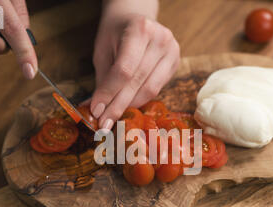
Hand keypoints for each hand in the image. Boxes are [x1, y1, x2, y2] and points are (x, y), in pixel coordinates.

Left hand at [90, 13, 179, 129]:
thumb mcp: (103, 50)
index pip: (124, 70)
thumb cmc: (115, 33)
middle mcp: (161, 39)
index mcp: (139, 30)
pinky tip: (128, 104)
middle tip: (104, 123)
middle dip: (118, 106)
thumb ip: (103, 79)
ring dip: (130, 106)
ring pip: (150, 89)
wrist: (135, 17)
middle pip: (138, 82)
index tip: (96, 111)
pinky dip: (141, 99)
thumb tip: (96, 110)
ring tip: (114, 116)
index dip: (109, 93)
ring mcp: (172, 51)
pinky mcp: (176, 62)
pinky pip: (157, 88)